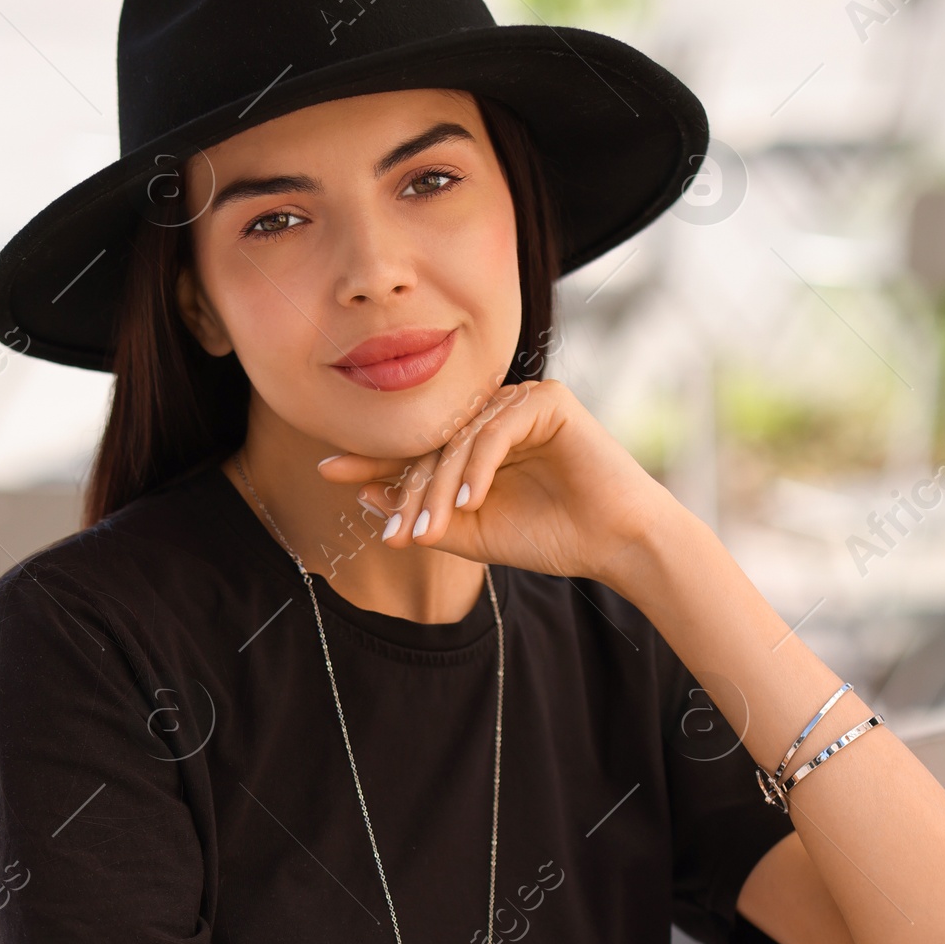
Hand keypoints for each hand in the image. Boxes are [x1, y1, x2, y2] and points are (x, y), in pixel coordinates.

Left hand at [318, 379, 665, 590]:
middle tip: (399, 535)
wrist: (614, 543)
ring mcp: (520, 402)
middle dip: (411, 492)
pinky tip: (472, 503)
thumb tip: (368, 498)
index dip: (373, 461)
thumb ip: (423, 517)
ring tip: (434, 531)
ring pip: (461, 439)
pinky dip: (479, 467)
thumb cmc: (550, 538)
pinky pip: (496, 430)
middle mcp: (493, 415)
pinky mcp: (547, 400)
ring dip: (442, 487)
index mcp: (475, 442)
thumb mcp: (472, 534)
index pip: (418, 448)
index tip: (329, 473)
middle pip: (433, 445)